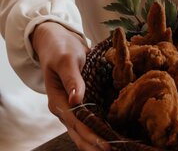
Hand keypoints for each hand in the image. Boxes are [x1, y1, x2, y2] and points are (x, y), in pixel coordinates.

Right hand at [31, 22, 109, 150]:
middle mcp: (64, 107)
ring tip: (116, 147)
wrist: (58, 40)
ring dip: (98, 138)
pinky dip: (100, 126)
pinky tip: (113, 132)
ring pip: (84, 128)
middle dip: (96, 143)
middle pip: (80, 132)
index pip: (77, 123)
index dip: (92, 135)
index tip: (107, 144)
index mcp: (57, 100)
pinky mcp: (81, 100)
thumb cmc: (61, 49)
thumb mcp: (66, 60)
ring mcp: (72, 106)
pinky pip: (90, 117)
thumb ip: (72, 79)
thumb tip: (76, 100)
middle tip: (116, 150)